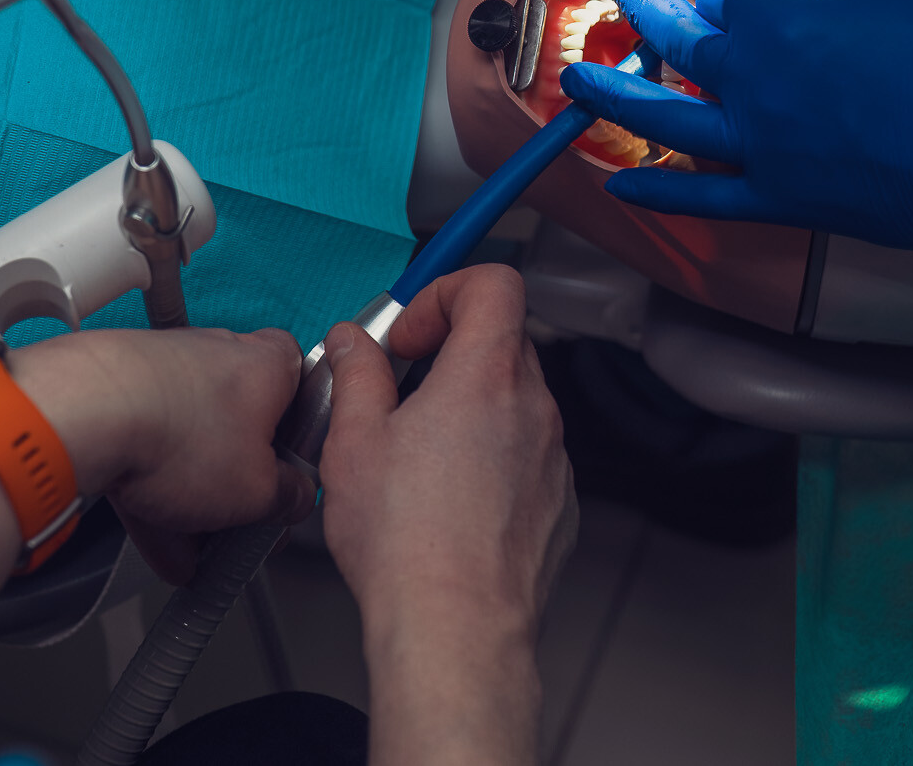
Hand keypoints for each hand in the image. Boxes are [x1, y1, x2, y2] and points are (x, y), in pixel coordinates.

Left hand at [11, 327, 313, 581]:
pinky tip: (152, 537)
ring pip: (190, 443)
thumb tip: (294, 499)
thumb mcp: (259, 491)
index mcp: (271, 364)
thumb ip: (289, 497)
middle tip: (234, 527)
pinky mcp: (123, 388)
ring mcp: (168, 367)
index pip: (306, 392)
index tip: (290, 483)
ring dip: (190, 499)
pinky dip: (152, 487)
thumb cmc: (182, 434)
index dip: (299, 445)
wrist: (87, 412)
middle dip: (236, 486)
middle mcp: (222, 353)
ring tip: (184, 551)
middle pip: (242, 428)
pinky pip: (148, 445)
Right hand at [319, 266, 574, 634]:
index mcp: (486, 375)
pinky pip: (529, 458)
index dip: (449, 291)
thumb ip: (355, 374)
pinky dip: (495, 461)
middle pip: (505, 342)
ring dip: (473, 411)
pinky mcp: (560, 505)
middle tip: (402, 391)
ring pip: (517, 404)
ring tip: (419, 457)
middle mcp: (534, 408)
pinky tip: (451, 504)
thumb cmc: (407, 544)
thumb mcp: (354, 441)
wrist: (456, 628)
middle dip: (452, 354)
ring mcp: (554, 458)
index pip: (496, 284)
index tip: (412, 334)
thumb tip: (351, 344)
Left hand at [561, 0, 912, 249]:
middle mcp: (753, 83)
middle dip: (648, 9)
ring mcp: (760, 146)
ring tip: (577, 81)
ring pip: (666, 118)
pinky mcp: (780, 197)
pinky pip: (704, 196)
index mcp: (780, 21)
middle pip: (680, 41)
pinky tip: (620, 186)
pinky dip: (658, 192)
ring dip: (616, 96)